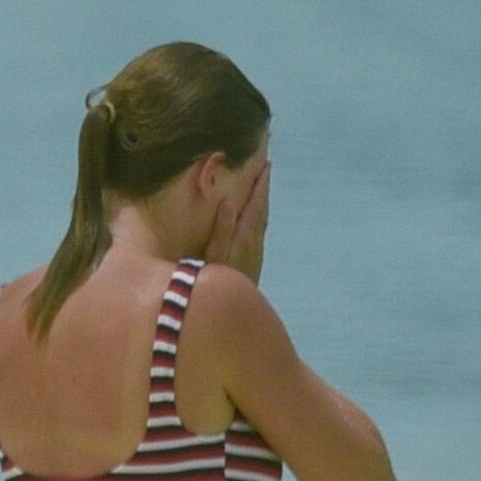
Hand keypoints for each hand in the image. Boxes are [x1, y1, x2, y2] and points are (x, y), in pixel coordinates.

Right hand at [203, 161, 269, 285]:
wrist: (229, 315)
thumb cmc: (214, 284)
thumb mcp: (213, 257)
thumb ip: (222, 230)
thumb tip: (229, 202)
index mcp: (245, 237)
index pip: (255, 205)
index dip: (260, 186)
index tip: (265, 165)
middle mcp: (254, 243)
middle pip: (262, 211)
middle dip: (263, 191)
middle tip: (266, 170)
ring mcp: (255, 255)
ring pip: (262, 222)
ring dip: (262, 204)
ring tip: (261, 190)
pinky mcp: (253, 264)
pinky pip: (258, 233)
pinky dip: (258, 219)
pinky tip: (254, 220)